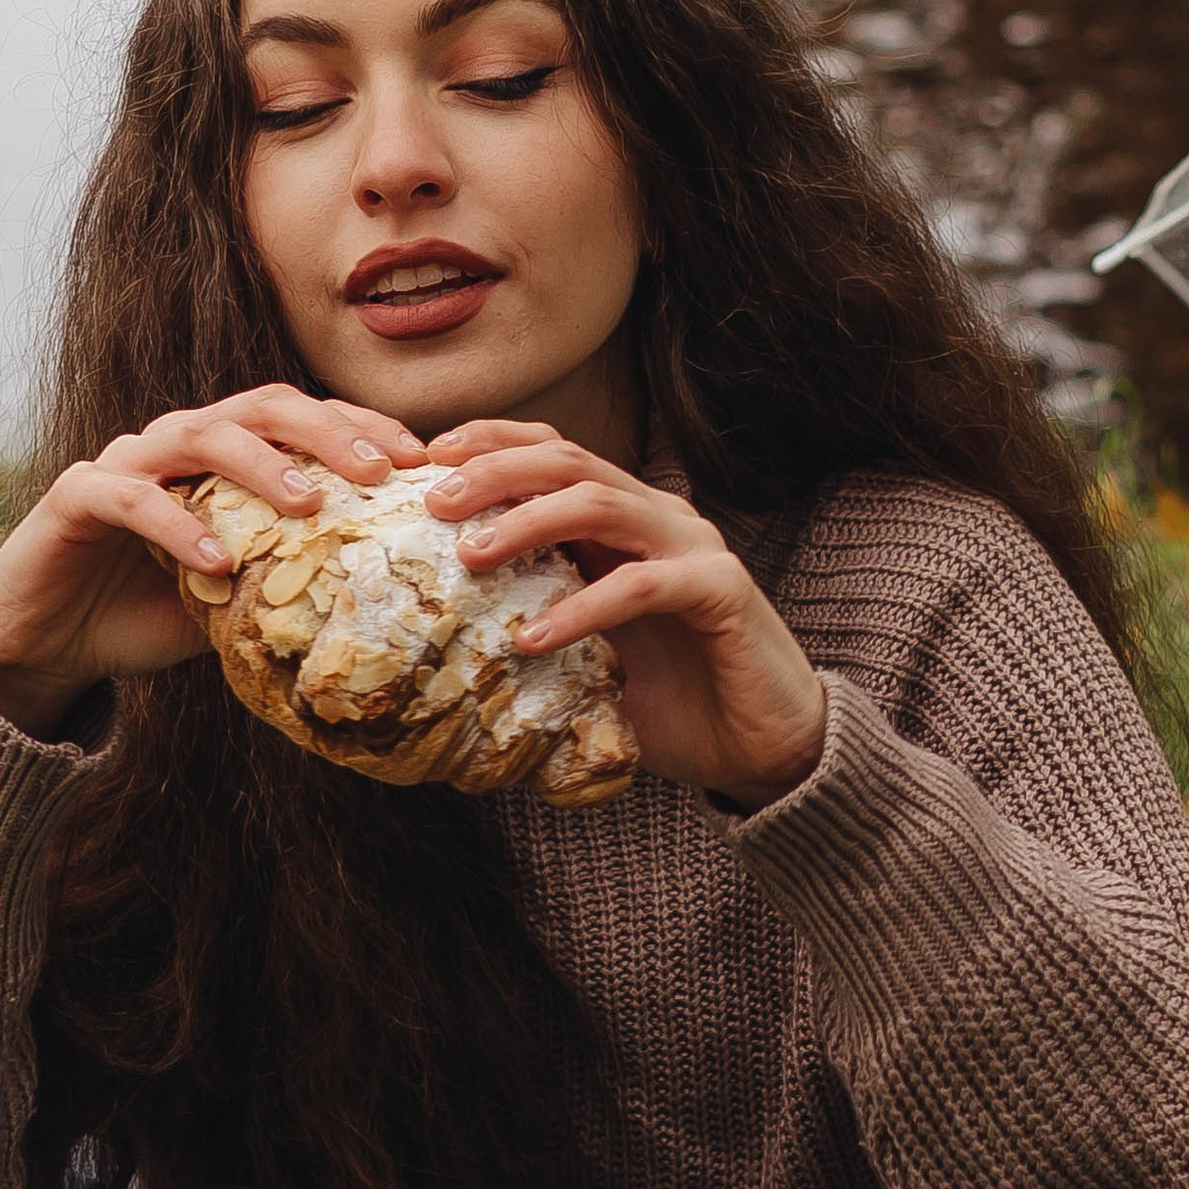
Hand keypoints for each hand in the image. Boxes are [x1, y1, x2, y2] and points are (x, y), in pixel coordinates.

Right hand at [0, 386, 428, 739]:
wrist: (46, 644)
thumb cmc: (145, 615)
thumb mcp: (235, 603)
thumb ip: (289, 584)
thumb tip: (386, 606)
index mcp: (221, 457)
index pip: (300, 420)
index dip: (359, 428)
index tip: (419, 459)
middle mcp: (177, 443)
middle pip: (260, 406)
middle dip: (325, 430)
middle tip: (380, 470)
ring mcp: (125, 462)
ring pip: (199, 433)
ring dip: (260, 463)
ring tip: (308, 502)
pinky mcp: (76, 496)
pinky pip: (131, 496)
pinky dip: (177, 524)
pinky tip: (219, 560)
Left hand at [425, 421, 826, 808]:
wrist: (762, 746)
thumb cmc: (670, 699)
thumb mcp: (586, 654)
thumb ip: (533, 624)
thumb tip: (435, 638)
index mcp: (623, 522)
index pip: (554, 452)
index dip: (491, 442)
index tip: (426, 459)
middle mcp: (658, 518)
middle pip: (569, 461)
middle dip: (496, 471)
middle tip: (435, 502)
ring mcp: (693, 547)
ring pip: (601, 504)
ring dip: (528, 522)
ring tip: (472, 557)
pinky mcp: (721, 589)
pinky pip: (642, 584)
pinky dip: (582, 607)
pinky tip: (533, 639)